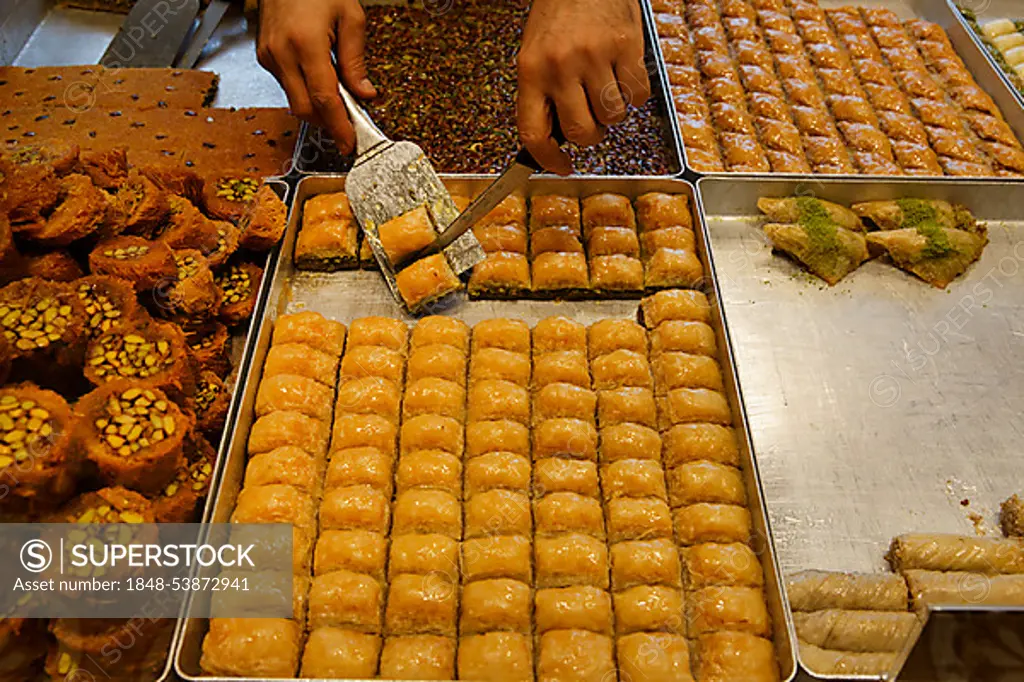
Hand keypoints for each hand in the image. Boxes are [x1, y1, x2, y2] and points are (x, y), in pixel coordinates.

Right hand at [257, 0, 376, 152]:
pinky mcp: (264, 57)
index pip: (324, 99)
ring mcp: (269, 56)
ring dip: (317, 108)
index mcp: (305, 43)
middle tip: (349, 129)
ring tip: (338, 101)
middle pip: (305, 109)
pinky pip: (287, 86)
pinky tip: (319, 83)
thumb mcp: (350, 18)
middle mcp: (281, 53)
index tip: (349, 144)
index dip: (338, 127)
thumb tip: (365, 94)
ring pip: (294, 101)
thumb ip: (356, 61)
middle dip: (328, 124)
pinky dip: (305, 92)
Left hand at [517, 0, 650, 174]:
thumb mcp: (535, 54)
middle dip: (590, 137)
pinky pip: (638, 95)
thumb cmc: (559, 14)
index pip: (534, 132)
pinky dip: (635, 94)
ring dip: (613, 113)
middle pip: (580, 132)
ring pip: (612, 117)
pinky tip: (623, 75)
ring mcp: (595, 56)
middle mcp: (561, 65)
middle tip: (592, 124)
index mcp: (531, 71)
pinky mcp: (626, 47)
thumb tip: (557, 140)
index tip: (561, 167)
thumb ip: (542, 94)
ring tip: (606, 90)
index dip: (548, 159)